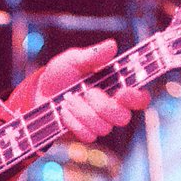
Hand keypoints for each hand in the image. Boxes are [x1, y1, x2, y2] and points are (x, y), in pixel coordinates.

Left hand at [35, 39, 149, 143]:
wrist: (40, 93)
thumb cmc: (62, 74)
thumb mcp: (74, 60)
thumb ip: (93, 56)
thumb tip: (112, 45)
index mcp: (116, 87)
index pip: (140, 99)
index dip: (136, 98)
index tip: (122, 92)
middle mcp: (112, 107)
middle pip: (123, 118)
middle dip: (102, 106)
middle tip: (87, 92)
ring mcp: (100, 122)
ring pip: (103, 128)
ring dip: (83, 112)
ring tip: (68, 99)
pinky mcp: (86, 133)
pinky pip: (88, 135)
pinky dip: (73, 122)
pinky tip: (63, 111)